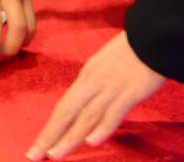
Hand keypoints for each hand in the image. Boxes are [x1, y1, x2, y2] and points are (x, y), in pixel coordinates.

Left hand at [26, 33, 165, 158]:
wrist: (150, 34)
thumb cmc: (131, 50)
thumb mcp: (105, 65)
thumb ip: (95, 85)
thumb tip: (86, 105)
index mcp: (87, 76)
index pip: (64, 105)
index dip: (51, 126)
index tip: (39, 144)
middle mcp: (93, 83)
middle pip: (68, 112)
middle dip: (50, 135)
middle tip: (34, 154)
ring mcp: (110, 88)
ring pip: (86, 116)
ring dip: (69, 137)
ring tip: (54, 154)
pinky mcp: (130, 92)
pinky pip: (114, 112)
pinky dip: (102, 127)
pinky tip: (90, 141)